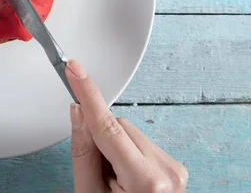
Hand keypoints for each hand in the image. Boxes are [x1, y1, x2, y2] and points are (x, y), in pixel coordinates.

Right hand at [66, 60, 187, 192]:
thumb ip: (83, 152)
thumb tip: (78, 114)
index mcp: (145, 182)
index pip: (108, 127)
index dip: (88, 94)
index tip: (75, 69)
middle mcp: (167, 171)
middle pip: (119, 127)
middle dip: (102, 140)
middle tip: (97, 173)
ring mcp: (175, 170)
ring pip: (130, 133)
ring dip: (115, 149)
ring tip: (114, 183)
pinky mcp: (175, 168)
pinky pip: (141, 144)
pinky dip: (127, 155)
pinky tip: (126, 181)